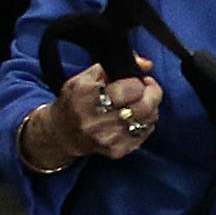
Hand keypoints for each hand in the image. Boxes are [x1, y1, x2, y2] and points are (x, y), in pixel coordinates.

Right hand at [31, 62, 163, 165]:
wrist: (62, 134)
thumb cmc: (74, 101)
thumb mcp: (85, 77)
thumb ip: (113, 66)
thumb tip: (145, 64)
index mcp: (86, 96)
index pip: (129, 88)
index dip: (139, 81)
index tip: (138, 79)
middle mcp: (96, 120)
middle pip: (143, 106)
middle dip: (153, 93)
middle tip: (150, 87)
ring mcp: (107, 138)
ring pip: (148, 120)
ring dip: (151, 108)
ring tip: (142, 101)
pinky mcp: (116, 150)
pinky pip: (144, 134)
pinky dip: (146, 123)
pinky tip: (136, 117)